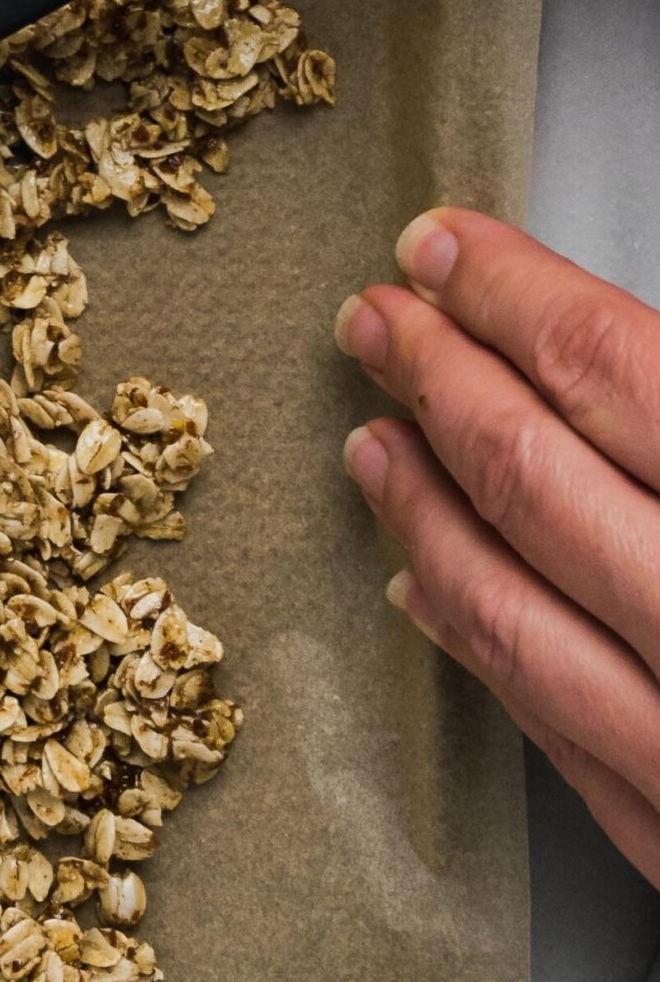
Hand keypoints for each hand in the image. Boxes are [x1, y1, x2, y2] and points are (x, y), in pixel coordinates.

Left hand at [337, 209, 659, 886]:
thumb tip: (589, 334)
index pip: (612, 367)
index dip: (509, 293)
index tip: (439, 245)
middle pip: (540, 474)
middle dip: (436, 376)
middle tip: (373, 315)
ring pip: (520, 611)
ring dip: (423, 509)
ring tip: (369, 437)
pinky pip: (557, 736)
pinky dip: (477, 645)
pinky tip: (425, 588)